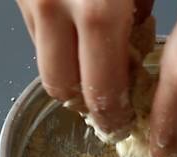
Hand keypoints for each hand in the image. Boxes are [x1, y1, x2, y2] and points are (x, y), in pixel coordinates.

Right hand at [16, 0, 153, 133]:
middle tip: (104, 109)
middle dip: (83, 104)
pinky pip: (35, 33)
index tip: (123, 125)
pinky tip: (76, 35)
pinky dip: (56, 45)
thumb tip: (137, 46)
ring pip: (42, 62)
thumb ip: (141, 12)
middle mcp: (55, 7)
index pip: (101, 88)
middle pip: (60, 86)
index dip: (112, 116)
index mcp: (97, 9)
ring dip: (67, 76)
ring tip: (92, 72)